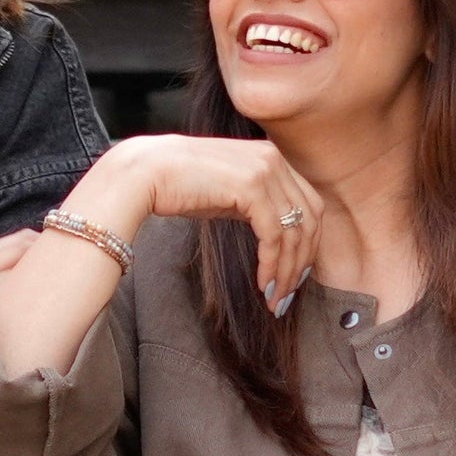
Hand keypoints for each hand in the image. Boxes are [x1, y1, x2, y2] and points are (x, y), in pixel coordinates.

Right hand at [103, 135, 321, 313]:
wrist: (144, 173)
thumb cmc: (178, 186)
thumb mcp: (228, 193)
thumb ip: (256, 205)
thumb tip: (278, 239)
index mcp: (272, 156)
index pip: (309, 204)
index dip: (308, 243)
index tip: (296, 274)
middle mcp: (274, 158)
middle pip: (311, 218)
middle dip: (303, 261)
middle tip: (288, 293)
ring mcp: (265, 170)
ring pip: (295, 231)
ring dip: (287, 271)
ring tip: (275, 298)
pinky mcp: (251, 187)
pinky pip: (274, 235)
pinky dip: (272, 265)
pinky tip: (262, 284)